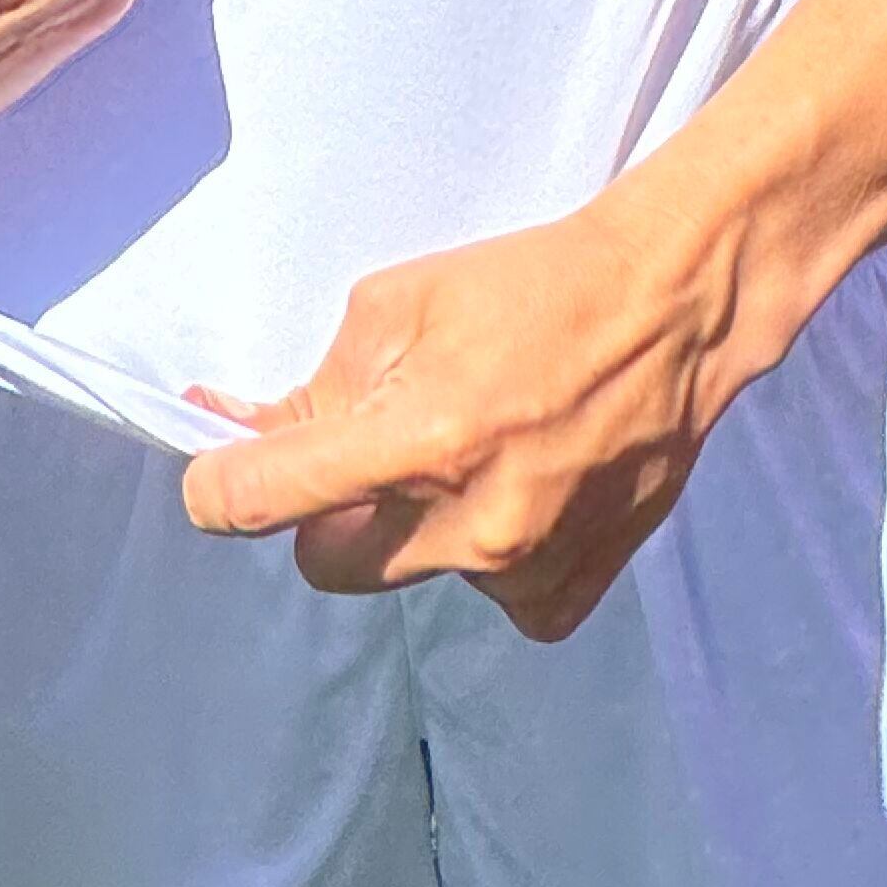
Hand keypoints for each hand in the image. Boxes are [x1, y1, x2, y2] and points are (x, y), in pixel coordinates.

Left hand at [182, 189, 736, 645]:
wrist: (672, 312)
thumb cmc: (528, 288)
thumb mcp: (399, 303)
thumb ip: (319, 387)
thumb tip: (240, 430)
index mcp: (418, 440)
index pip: (266, 501)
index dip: (218, 493)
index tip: (213, 481)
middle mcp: (467, 526)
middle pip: (328, 562)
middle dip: (327, 513)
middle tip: (369, 451)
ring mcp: (522, 572)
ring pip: (412, 577)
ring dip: (417, 528)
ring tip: (479, 449)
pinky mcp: (567, 596)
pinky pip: (488, 598)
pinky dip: (488, 555)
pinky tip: (523, 488)